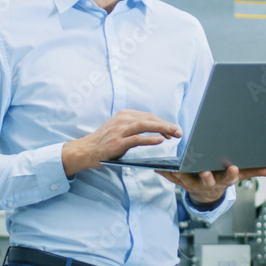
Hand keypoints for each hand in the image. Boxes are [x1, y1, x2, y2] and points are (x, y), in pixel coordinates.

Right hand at [62, 109, 180, 176]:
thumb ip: (134, 127)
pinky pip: (137, 139)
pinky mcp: (118, 142)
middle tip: (179, 132)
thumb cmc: (104, 142)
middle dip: (166, 125)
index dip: (162, 122)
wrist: (86, 150)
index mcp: (124, 115)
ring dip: (162, 129)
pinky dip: (150, 139)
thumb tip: (155, 130)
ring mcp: (120, 130)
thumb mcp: (119, 129)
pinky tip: (160, 141)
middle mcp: (123, 119)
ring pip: (145, 126)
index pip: (148, 116)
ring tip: (173, 134)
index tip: (172, 129)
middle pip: (149, 119)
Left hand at [156, 166, 265, 204]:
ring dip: (181, 174)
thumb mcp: (240, 175)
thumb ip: (256, 172)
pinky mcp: (182, 182)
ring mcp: (194, 184)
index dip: (231, 173)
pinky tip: (158, 167)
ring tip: (175, 167)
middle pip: (208, 180)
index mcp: (223, 180)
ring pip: (187, 179)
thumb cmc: (223, 178)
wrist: (207, 195)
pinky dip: (166, 173)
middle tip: (204, 170)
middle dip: (206, 176)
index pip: (229, 178)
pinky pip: (173, 179)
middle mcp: (208, 183)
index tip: (232, 167)